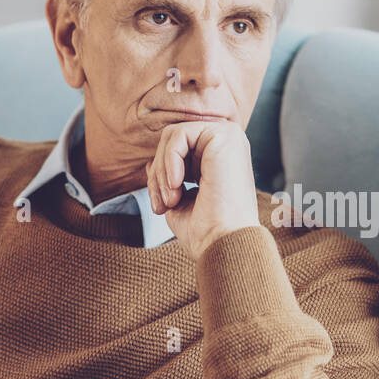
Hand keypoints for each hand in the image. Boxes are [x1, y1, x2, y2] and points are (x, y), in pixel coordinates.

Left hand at [145, 120, 260, 259]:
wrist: (225, 243)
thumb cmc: (207, 231)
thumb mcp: (179, 200)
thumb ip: (168, 178)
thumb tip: (150, 163)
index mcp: (221, 159)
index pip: (177, 152)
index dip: (160, 178)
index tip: (160, 208)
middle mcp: (227, 145)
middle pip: (173, 141)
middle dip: (158, 174)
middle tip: (163, 205)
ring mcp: (228, 137)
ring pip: (173, 136)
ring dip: (162, 170)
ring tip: (171, 199)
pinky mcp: (224, 135)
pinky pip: (179, 134)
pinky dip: (169, 160)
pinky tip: (177, 185)